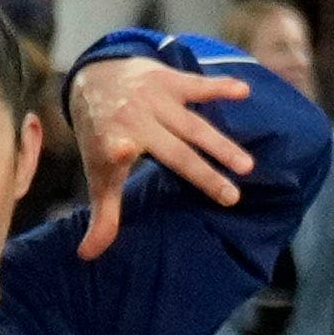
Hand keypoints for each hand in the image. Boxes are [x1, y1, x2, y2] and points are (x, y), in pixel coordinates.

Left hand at [63, 43, 262, 250]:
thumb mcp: (98, 174)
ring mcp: (154, 99)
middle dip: (204, 173)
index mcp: (111, 142)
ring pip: (194, 126)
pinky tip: (244, 91)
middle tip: (232, 197)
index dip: (116, 152)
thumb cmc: (101, 137)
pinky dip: (220, 88)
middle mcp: (134, 119)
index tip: (121, 150)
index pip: (113, 152)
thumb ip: (103, 215)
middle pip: (175, 151)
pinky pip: (198, 86)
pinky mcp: (168, 81)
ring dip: (221, 145)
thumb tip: (86, 256)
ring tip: (247, 166)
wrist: (93, 79)